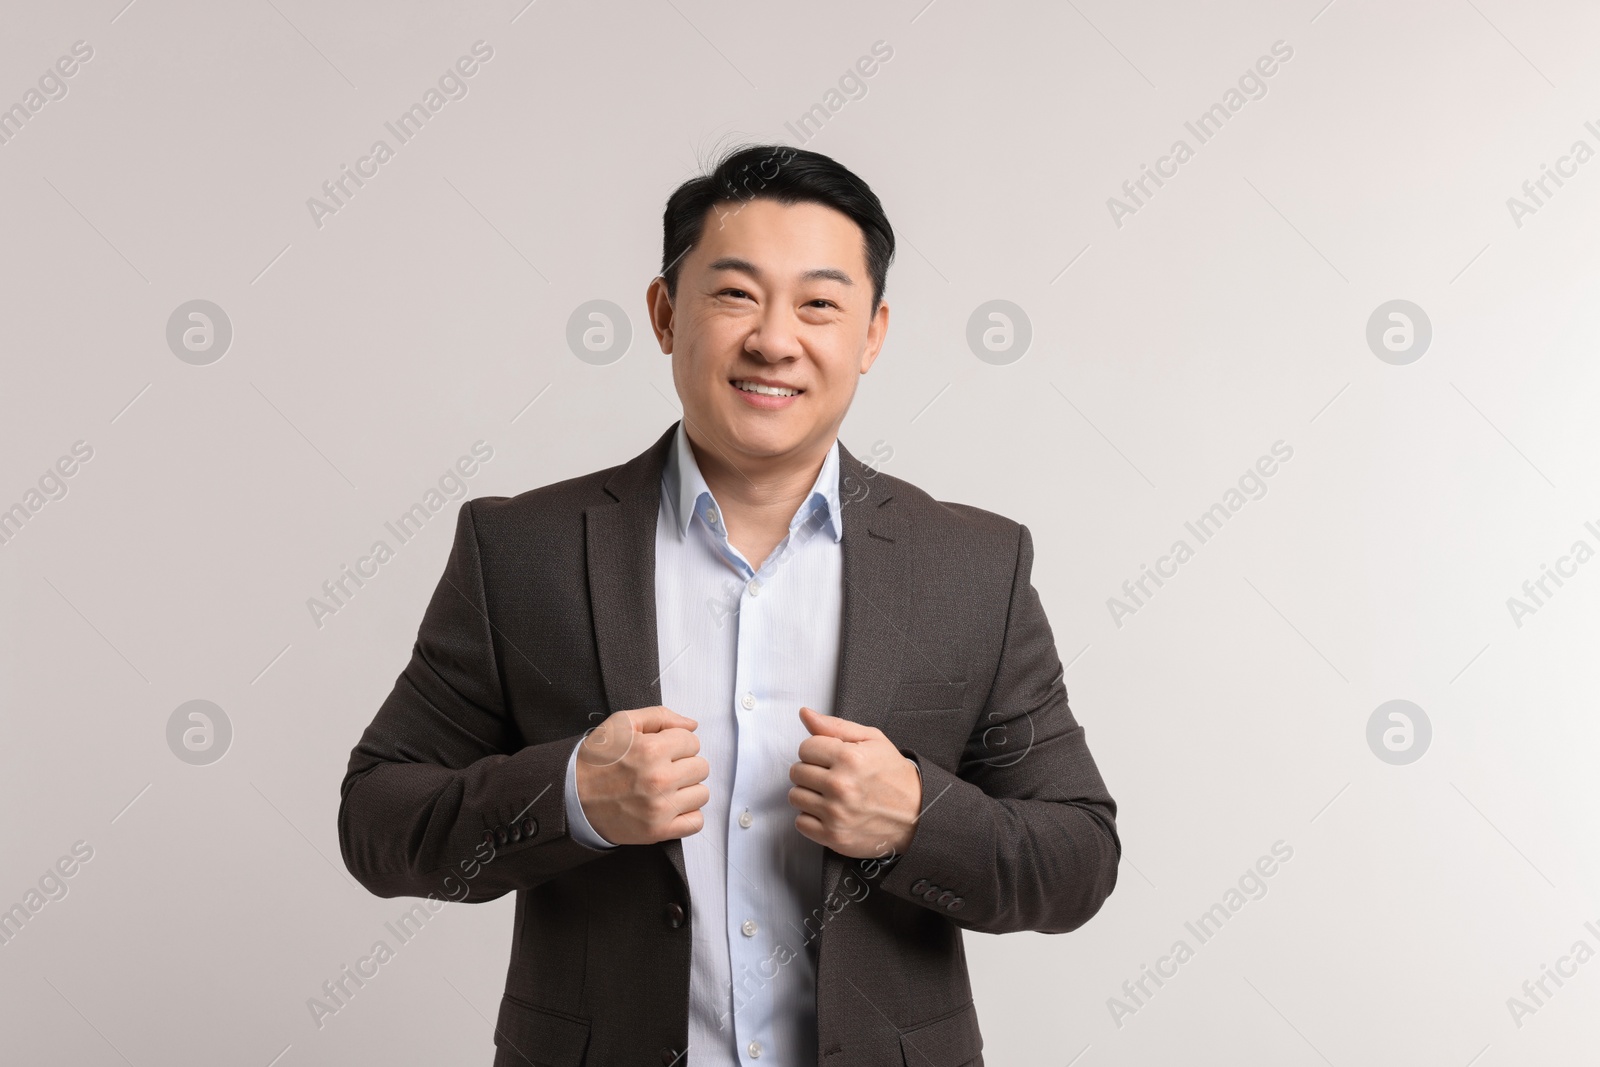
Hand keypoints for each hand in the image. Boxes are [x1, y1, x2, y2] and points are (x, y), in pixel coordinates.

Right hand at [575, 706, 707, 844]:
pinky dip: (687, 815)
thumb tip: (692, 725)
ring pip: (702, 794)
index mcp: (651, 749)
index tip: (662, 750)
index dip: (677, 743)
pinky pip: (695, 822)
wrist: (572, 796)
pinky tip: (670, 807)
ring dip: (687, 790)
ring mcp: (659, 808)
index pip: (693, 741)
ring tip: (665, 788)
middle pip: (701, 767)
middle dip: (684, 764)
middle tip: (663, 769)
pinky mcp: (657, 831)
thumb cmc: (597, 760)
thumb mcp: (622, 723)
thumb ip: (660, 716)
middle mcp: (658, 779)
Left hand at [788, 706, 920, 857]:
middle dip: (812, 771)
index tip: (830, 758)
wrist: (917, 814)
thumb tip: (805, 714)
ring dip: (810, 794)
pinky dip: (812, 818)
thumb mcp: (872, 740)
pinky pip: (801, 823)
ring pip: (795, 797)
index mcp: (849, 758)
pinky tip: (829, 812)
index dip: (818, 750)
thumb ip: (835, 726)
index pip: (805, 748)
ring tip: (830, 794)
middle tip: (832, 775)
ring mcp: (836, 814)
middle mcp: (841, 786)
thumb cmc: (894, 776)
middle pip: (797, 772)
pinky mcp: (834, 836)